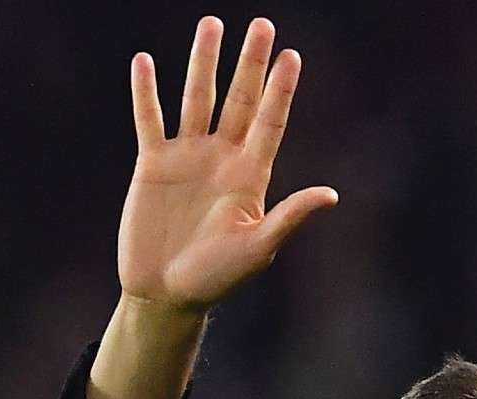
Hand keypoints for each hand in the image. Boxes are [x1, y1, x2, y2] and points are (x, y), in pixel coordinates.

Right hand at [118, 16, 336, 312]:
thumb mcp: (258, 248)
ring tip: (211, 24)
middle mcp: (222, 158)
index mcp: (252, 175)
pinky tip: (145, 62)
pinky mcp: (153, 164)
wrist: (166, 293)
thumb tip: (331, 195)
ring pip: (197, 98)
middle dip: (250, 63)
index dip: (282, 90)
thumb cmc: (217, 278)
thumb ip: (290, 216)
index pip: (270, 122)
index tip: (292, 55)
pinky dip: (146, 92)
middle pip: (240, 99)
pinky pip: (149, 120)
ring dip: (205, 62)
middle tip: (262, 24)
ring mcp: (188, 157)